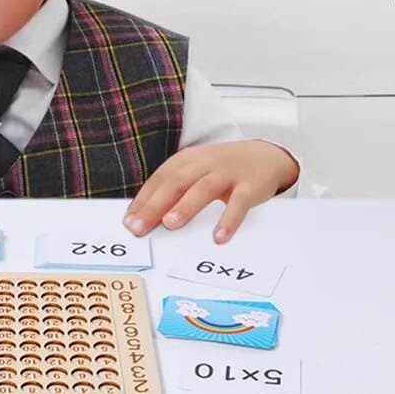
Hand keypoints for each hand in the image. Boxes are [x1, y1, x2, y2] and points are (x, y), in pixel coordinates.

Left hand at [122, 140, 298, 243]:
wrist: (266, 156)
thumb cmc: (222, 169)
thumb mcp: (196, 171)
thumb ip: (174, 189)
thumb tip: (145, 216)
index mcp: (187, 160)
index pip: (160, 179)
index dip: (143, 199)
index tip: (128, 221)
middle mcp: (205, 164)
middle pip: (176, 183)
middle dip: (155, 205)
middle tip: (139, 228)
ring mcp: (228, 174)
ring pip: (203, 189)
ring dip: (185, 206)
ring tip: (170, 224)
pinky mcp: (250, 186)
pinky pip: (239, 204)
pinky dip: (228, 220)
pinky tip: (218, 237)